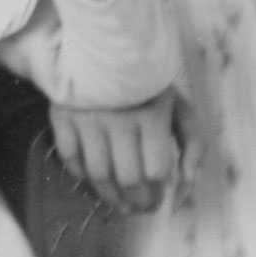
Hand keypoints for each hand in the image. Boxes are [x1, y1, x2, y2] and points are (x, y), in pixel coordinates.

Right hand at [48, 93, 182, 213]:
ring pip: (98, 174)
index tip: (158, 202)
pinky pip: (70, 158)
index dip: (158, 194)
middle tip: (139, 209)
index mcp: (152, 116)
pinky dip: (81, 176)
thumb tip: (185, 186)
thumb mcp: (180, 107)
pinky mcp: (62, 116)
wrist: (106, 47)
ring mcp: (87, 118)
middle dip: (136, 202)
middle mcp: (119, 119)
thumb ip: (193, 146)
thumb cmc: (148, 84)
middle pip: (127, 178)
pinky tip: (94, 182)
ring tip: (119, 205)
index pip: (155, 172)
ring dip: (110, 198)